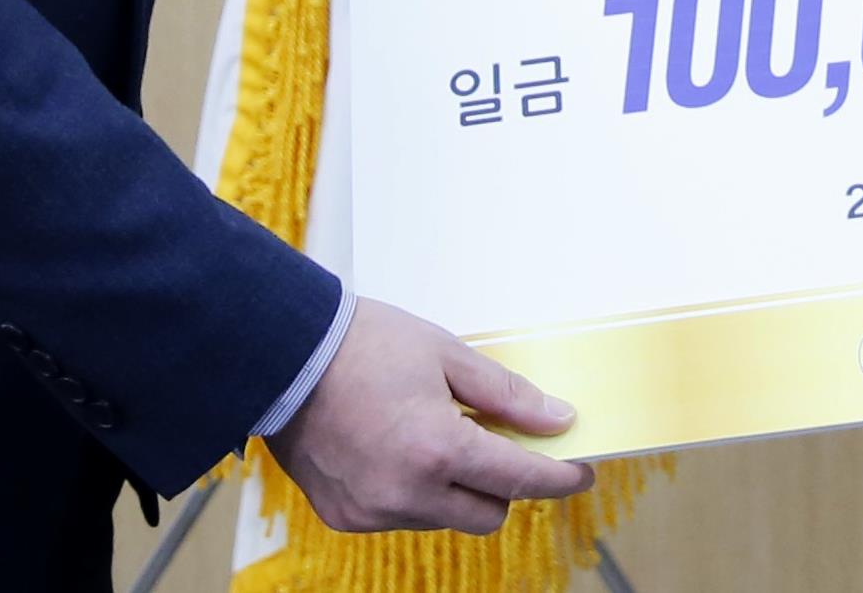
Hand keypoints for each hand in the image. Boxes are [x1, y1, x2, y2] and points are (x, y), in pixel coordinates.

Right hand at [268, 298, 596, 535]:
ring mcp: (372, 511)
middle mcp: (405, 493)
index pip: (519, 480)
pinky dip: (413, 492)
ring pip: (443, 517)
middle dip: (502, 483)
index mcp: (436, 449)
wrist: (282, 354)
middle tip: (496, 441)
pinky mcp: (345, 517)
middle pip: (486, 513)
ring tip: (433, 434)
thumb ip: (506, 394)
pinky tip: (397, 449)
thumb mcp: (447, 355)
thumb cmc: (363, 345)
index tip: (580, 471)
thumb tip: (555, 420)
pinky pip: (401, 517)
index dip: (558, 478)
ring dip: (454, 487)